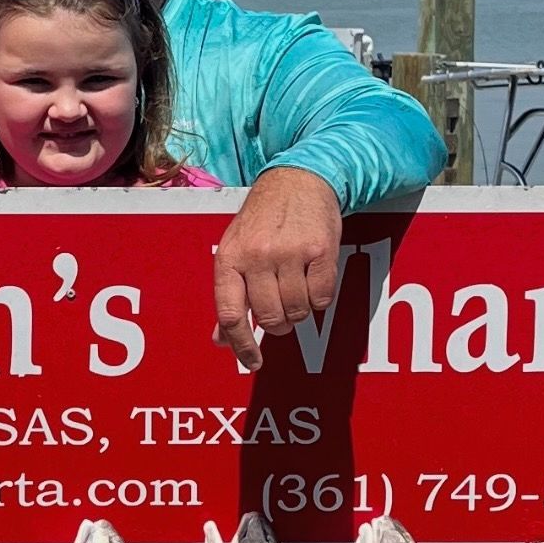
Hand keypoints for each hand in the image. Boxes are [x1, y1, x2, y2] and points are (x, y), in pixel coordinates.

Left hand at [213, 165, 341, 371]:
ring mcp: (290, 253)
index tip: (253, 362)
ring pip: (298, 311)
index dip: (241, 344)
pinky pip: (322, 297)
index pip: (230, 314)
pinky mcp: (320, 251)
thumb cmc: (262, 221)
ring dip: (299, 311)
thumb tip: (221, 340)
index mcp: (230, 259)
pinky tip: (313, 281)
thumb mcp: (235, 251)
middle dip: (278, 324)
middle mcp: (257, 256)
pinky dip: (320, 298)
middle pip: (269, 318)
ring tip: (296, 290)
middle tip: (281, 313)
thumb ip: (229, 296)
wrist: (297, 180)